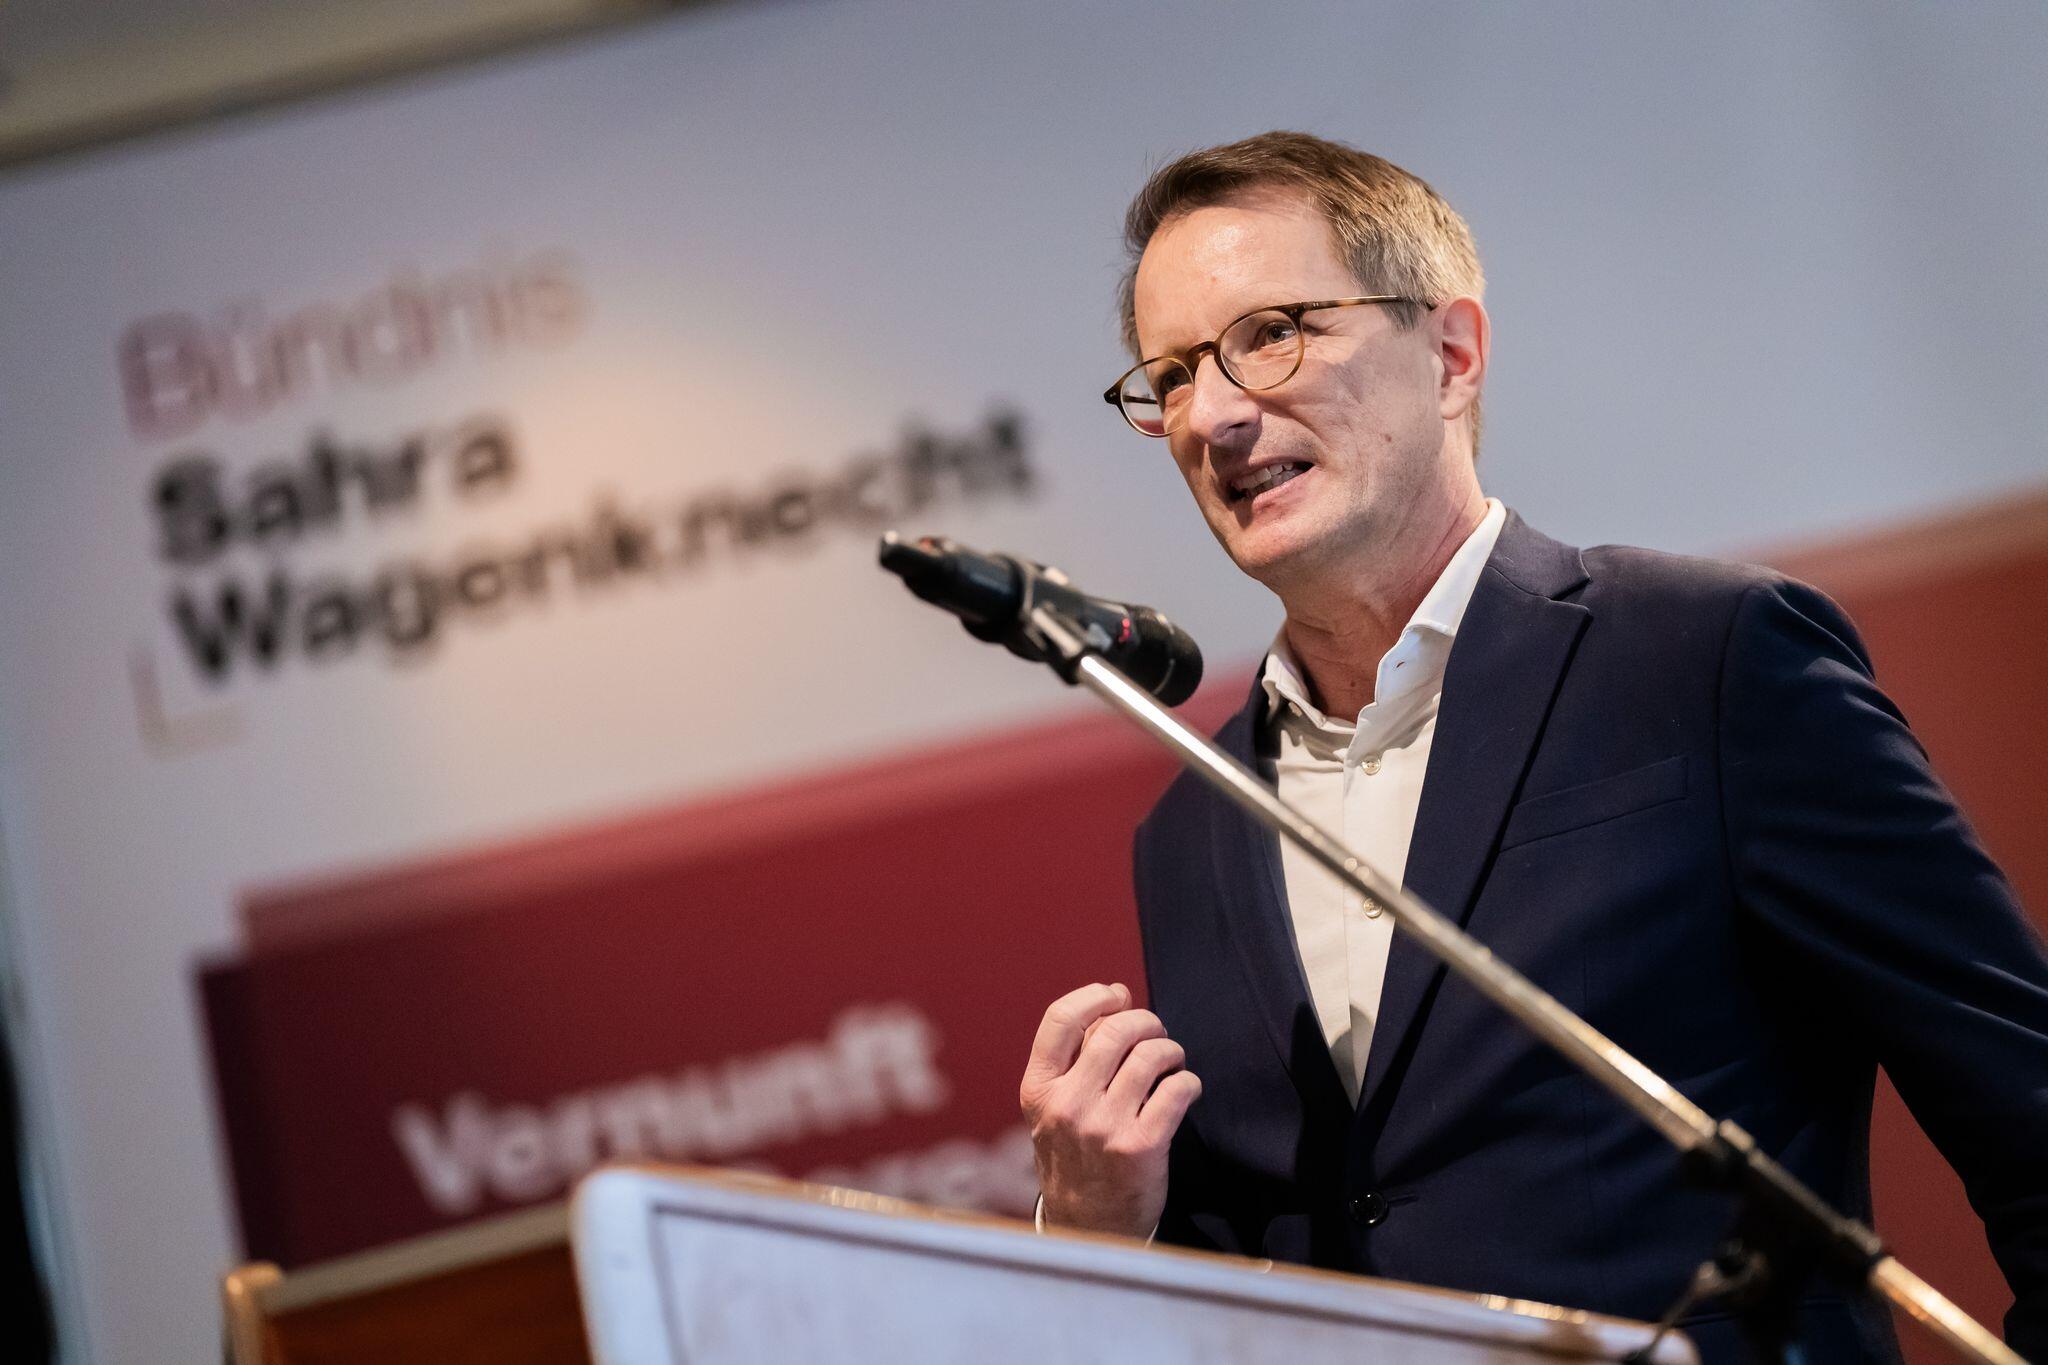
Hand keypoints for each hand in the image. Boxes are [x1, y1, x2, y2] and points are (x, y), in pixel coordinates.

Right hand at [1019, 981, 1201, 1237]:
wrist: (1086, 1227)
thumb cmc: (1074, 1156)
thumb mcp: (1055, 1107)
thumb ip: (1078, 1054)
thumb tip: (1116, 993)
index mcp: (1038, 1089)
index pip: (1060, 1019)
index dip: (1094, 996)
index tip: (1115, 996)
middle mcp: (1067, 1105)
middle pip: (1114, 1031)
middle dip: (1145, 1021)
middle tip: (1155, 1032)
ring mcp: (1104, 1127)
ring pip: (1150, 1056)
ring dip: (1170, 1050)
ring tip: (1171, 1061)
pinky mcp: (1141, 1147)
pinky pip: (1177, 1090)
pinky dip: (1188, 1082)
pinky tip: (1184, 1090)